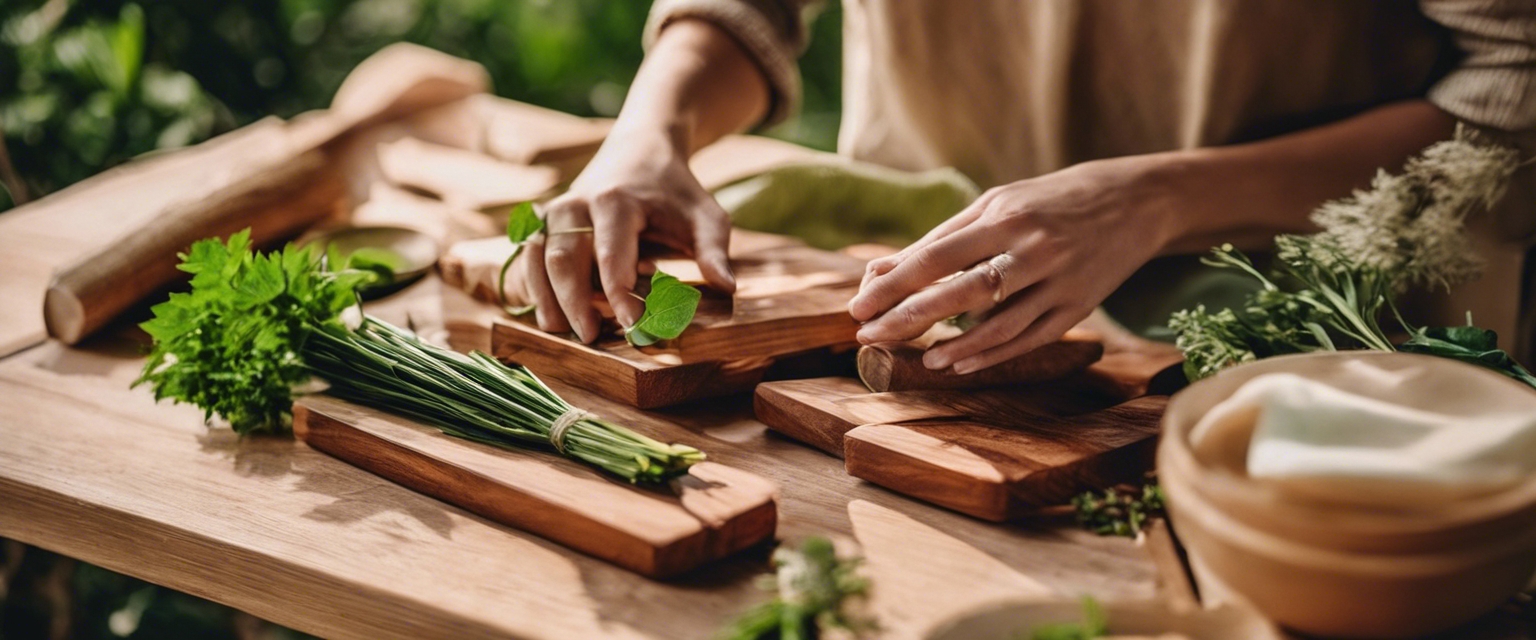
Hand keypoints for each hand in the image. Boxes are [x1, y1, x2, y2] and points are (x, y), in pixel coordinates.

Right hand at [514, 126, 735, 342]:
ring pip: (538, 257)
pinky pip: (529, 255)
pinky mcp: (546, 222)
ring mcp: (556, 212)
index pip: (612, 256)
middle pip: (564, 258)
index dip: (620, 295)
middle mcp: (577, 204)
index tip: (634, 327)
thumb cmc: (675, 189)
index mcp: (616, 200)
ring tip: (558, 331)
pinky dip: (533, 285)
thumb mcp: (705, 214)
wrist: (640, 149)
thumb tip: (727, 287)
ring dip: (545, 296)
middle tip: (590, 337)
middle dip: (574, 301)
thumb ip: (714, 250)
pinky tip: (547, 313)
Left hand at [848, 157, 1179, 373]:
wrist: (1136, 201)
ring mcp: (1060, 282)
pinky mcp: (1079, 308)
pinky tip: (960, 363)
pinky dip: (992, 354)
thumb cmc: (1050, 200)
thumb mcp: (997, 205)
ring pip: (999, 324)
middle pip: (961, 292)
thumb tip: (880, 269)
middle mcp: (1033, 249)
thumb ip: (941, 238)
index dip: (893, 284)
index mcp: (1006, 217)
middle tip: (869, 337)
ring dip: (954, 346)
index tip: (858, 306)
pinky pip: (1030, 338)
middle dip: (909, 317)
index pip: (937, 256)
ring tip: (919, 360)